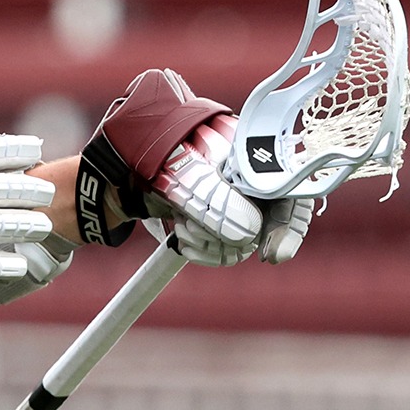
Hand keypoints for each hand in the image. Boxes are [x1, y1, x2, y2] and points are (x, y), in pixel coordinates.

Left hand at [80, 69, 312, 265]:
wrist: (116, 166)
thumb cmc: (155, 155)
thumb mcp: (187, 175)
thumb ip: (219, 201)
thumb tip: (250, 235)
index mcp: (254, 155)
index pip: (293, 191)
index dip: (290, 225)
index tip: (272, 255)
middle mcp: (251, 178)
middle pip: (270, 223)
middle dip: (235, 237)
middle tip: (197, 236)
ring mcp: (235, 198)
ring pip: (246, 240)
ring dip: (213, 243)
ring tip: (182, 230)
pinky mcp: (217, 217)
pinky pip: (226, 247)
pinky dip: (205, 249)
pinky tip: (180, 239)